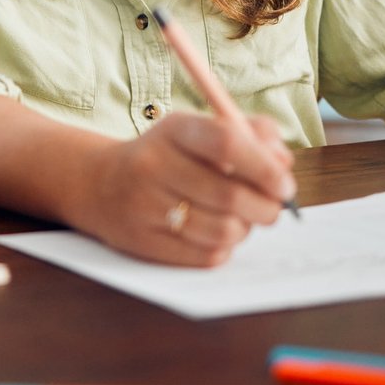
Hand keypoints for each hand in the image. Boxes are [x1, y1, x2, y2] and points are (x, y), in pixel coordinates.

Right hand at [71, 112, 295, 266]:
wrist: (99, 184)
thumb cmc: (166, 156)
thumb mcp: (198, 130)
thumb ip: (249, 133)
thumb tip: (283, 161)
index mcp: (174, 130)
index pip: (226, 142)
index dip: (264, 166)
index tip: (284, 184)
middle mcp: (153, 165)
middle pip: (230, 195)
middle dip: (266, 208)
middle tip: (272, 208)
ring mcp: (145, 205)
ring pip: (222, 230)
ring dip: (244, 229)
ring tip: (238, 220)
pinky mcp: (143, 241)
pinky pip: (205, 255)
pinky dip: (222, 248)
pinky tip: (213, 234)